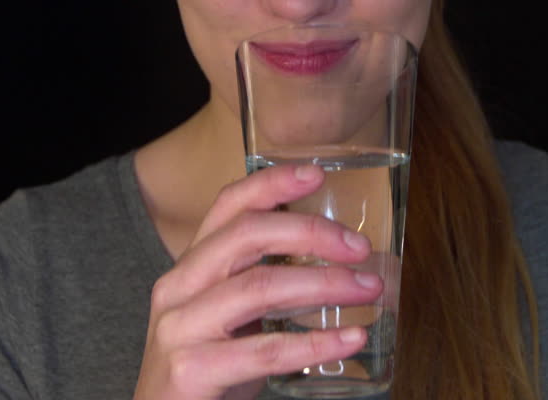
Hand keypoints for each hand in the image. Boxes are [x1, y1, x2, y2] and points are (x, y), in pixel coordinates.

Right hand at [133, 164, 382, 399]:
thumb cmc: (207, 374)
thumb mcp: (229, 319)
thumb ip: (262, 285)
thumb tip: (337, 260)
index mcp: (189, 269)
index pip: (227, 207)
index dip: (271, 184)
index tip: (317, 172)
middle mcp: (178, 289)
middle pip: (245, 235)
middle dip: (310, 232)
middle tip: (360, 247)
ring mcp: (180, 329)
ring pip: (260, 286)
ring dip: (324, 283)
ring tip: (369, 289)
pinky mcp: (191, 370)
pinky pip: (266, 349)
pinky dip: (316, 342)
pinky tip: (351, 339)